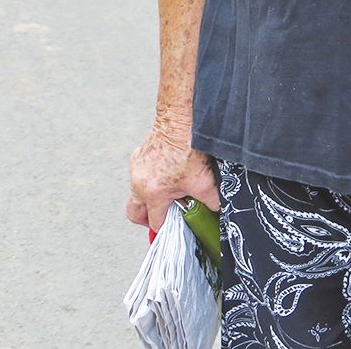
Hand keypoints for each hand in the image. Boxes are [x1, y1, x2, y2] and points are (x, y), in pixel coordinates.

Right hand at [125, 117, 219, 233]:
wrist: (178, 121)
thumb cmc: (188, 148)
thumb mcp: (205, 182)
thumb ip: (211, 202)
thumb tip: (216, 211)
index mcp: (153, 193)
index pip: (155, 222)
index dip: (166, 229)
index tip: (173, 229)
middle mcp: (138, 182)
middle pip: (134, 213)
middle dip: (146, 220)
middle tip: (161, 219)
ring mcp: (135, 169)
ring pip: (135, 193)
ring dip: (149, 198)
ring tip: (167, 195)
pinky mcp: (137, 157)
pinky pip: (138, 176)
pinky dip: (150, 180)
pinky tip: (166, 175)